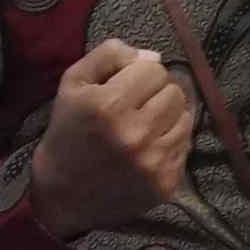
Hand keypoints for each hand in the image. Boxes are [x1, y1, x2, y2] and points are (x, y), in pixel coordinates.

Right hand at [26, 40, 201, 231]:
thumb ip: (110, 56)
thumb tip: (153, 56)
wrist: (63, 193)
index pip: (155, 69)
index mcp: (108, 105)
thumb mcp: (73, 84)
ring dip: (169, 116)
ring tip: (144, 126)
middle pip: (175, 92)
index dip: (140, 75)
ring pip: (186, 116)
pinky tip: (148, 147)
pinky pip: (186, 145)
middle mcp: (134, 133)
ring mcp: (153, 160)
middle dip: (157, 94)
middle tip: (137, 107)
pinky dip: (171, 141)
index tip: (126, 87)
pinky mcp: (166, 181)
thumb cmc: (68, 131)